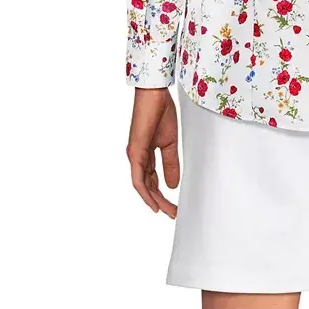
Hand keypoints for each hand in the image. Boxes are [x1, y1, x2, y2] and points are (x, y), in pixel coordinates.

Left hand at [126, 87, 179, 217]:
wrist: (154, 95)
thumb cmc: (160, 112)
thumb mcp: (170, 142)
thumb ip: (170, 163)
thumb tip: (173, 185)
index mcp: (145, 154)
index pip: (152, 180)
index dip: (162, 194)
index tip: (173, 206)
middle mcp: (137, 157)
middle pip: (147, 186)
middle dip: (160, 201)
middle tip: (173, 213)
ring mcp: (135, 155)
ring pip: (142, 185)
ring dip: (154, 200)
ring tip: (166, 211)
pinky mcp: (135, 151)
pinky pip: (138, 178)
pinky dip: (144, 192)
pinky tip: (152, 201)